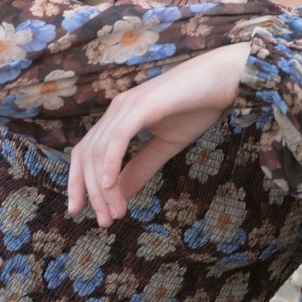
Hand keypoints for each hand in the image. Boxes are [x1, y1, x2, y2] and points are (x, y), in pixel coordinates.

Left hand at [67, 44, 249, 228]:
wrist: (223, 80)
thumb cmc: (197, 108)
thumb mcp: (166, 146)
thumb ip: (141, 167)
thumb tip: (118, 193)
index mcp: (119, 117)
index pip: (86, 152)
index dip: (78, 181)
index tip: (80, 210)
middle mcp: (117, 110)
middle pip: (87, 155)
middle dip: (91, 192)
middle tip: (105, 221)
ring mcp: (127, 105)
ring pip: (100, 151)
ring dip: (104, 187)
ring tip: (114, 213)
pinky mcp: (142, 105)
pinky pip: (118, 138)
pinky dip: (110, 162)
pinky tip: (111, 184)